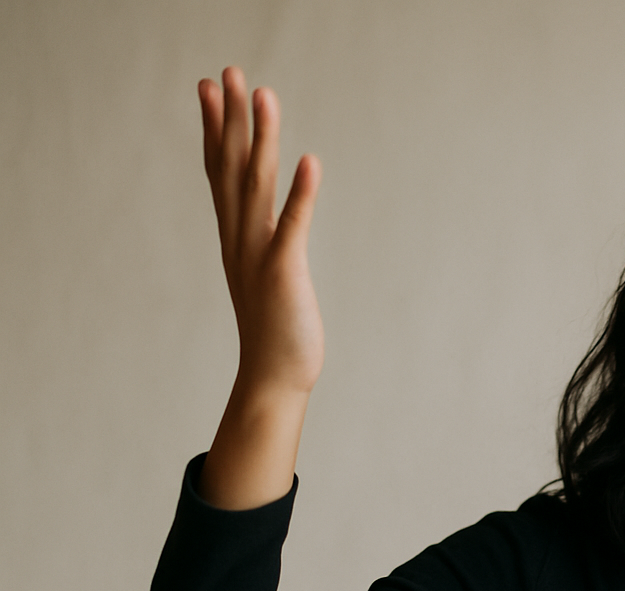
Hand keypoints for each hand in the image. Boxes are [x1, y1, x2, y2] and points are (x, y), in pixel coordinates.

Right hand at [199, 67, 323, 396]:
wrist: (273, 380)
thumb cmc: (276, 332)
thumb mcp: (265, 276)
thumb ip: (265, 245)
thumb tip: (269, 221)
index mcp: (236, 238)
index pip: (221, 173)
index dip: (216, 129)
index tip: (209, 88)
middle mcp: (241, 240)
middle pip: (231, 168)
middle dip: (230, 118)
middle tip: (225, 71)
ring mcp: (259, 255)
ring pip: (257, 186)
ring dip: (262, 139)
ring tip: (263, 94)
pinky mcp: (284, 273)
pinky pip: (292, 227)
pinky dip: (301, 194)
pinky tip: (310, 161)